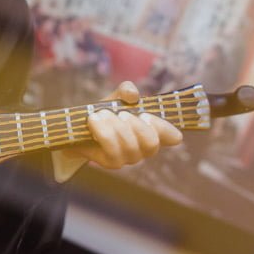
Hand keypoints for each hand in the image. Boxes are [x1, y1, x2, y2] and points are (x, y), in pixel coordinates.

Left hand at [63, 81, 182, 168]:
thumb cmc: (106, 111)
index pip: (172, 137)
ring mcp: (130, 158)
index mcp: (152, 130)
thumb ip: (126, 90)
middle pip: (152, 144)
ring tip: (102, 114)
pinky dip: (103, 133)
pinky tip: (94, 121)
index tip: (147, 115)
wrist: (80, 126)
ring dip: (116, 127)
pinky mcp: (113, 163)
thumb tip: (133, 95)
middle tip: (121, 113)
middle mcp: (145, 148)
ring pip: (131, 147)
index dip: (166, 129)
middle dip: (136, 126)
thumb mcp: (116, 97)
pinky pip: (113, 151)